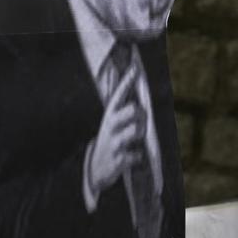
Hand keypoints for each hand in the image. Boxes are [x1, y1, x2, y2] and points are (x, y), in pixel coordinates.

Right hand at [87, 66, 145, 196]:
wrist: (95, 169)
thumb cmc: (111, 140)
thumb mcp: (112, 124)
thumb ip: (124, 108)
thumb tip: (136, 88)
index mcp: (110, 116)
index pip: (118, 95)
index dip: (127, 81)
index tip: (134, 68)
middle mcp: (111, 127)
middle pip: (133, 110)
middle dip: (142, 115)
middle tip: (141, 122)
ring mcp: (114, 143)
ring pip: (136, 130)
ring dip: (140, 134)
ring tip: (137, 138)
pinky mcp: (118, 160)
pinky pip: (137, 154)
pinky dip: (138, 156)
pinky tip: (132, 157)